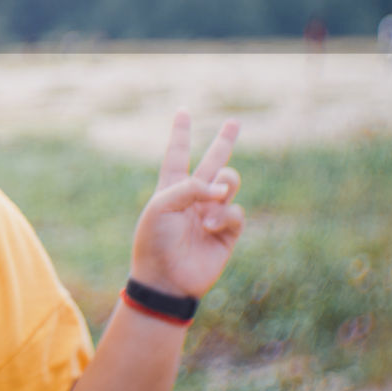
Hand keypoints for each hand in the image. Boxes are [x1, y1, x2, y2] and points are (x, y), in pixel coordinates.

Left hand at [129, 111, 243, 299]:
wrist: (166, 279)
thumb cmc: (155, 240)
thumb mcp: (162, 205)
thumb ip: (191, 187)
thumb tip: (223, 187)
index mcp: (171, 187)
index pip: (177, 154)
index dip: (181, 133)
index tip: (182, 111)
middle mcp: (193, 197)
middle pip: (212, 162)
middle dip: (224, 142)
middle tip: (234, 122)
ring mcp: (211, 213)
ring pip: (229, 183)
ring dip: (225, 184)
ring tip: (214, 196)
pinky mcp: (227, 232)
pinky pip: (235, 211)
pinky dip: (224, 215)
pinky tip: (209, 226)